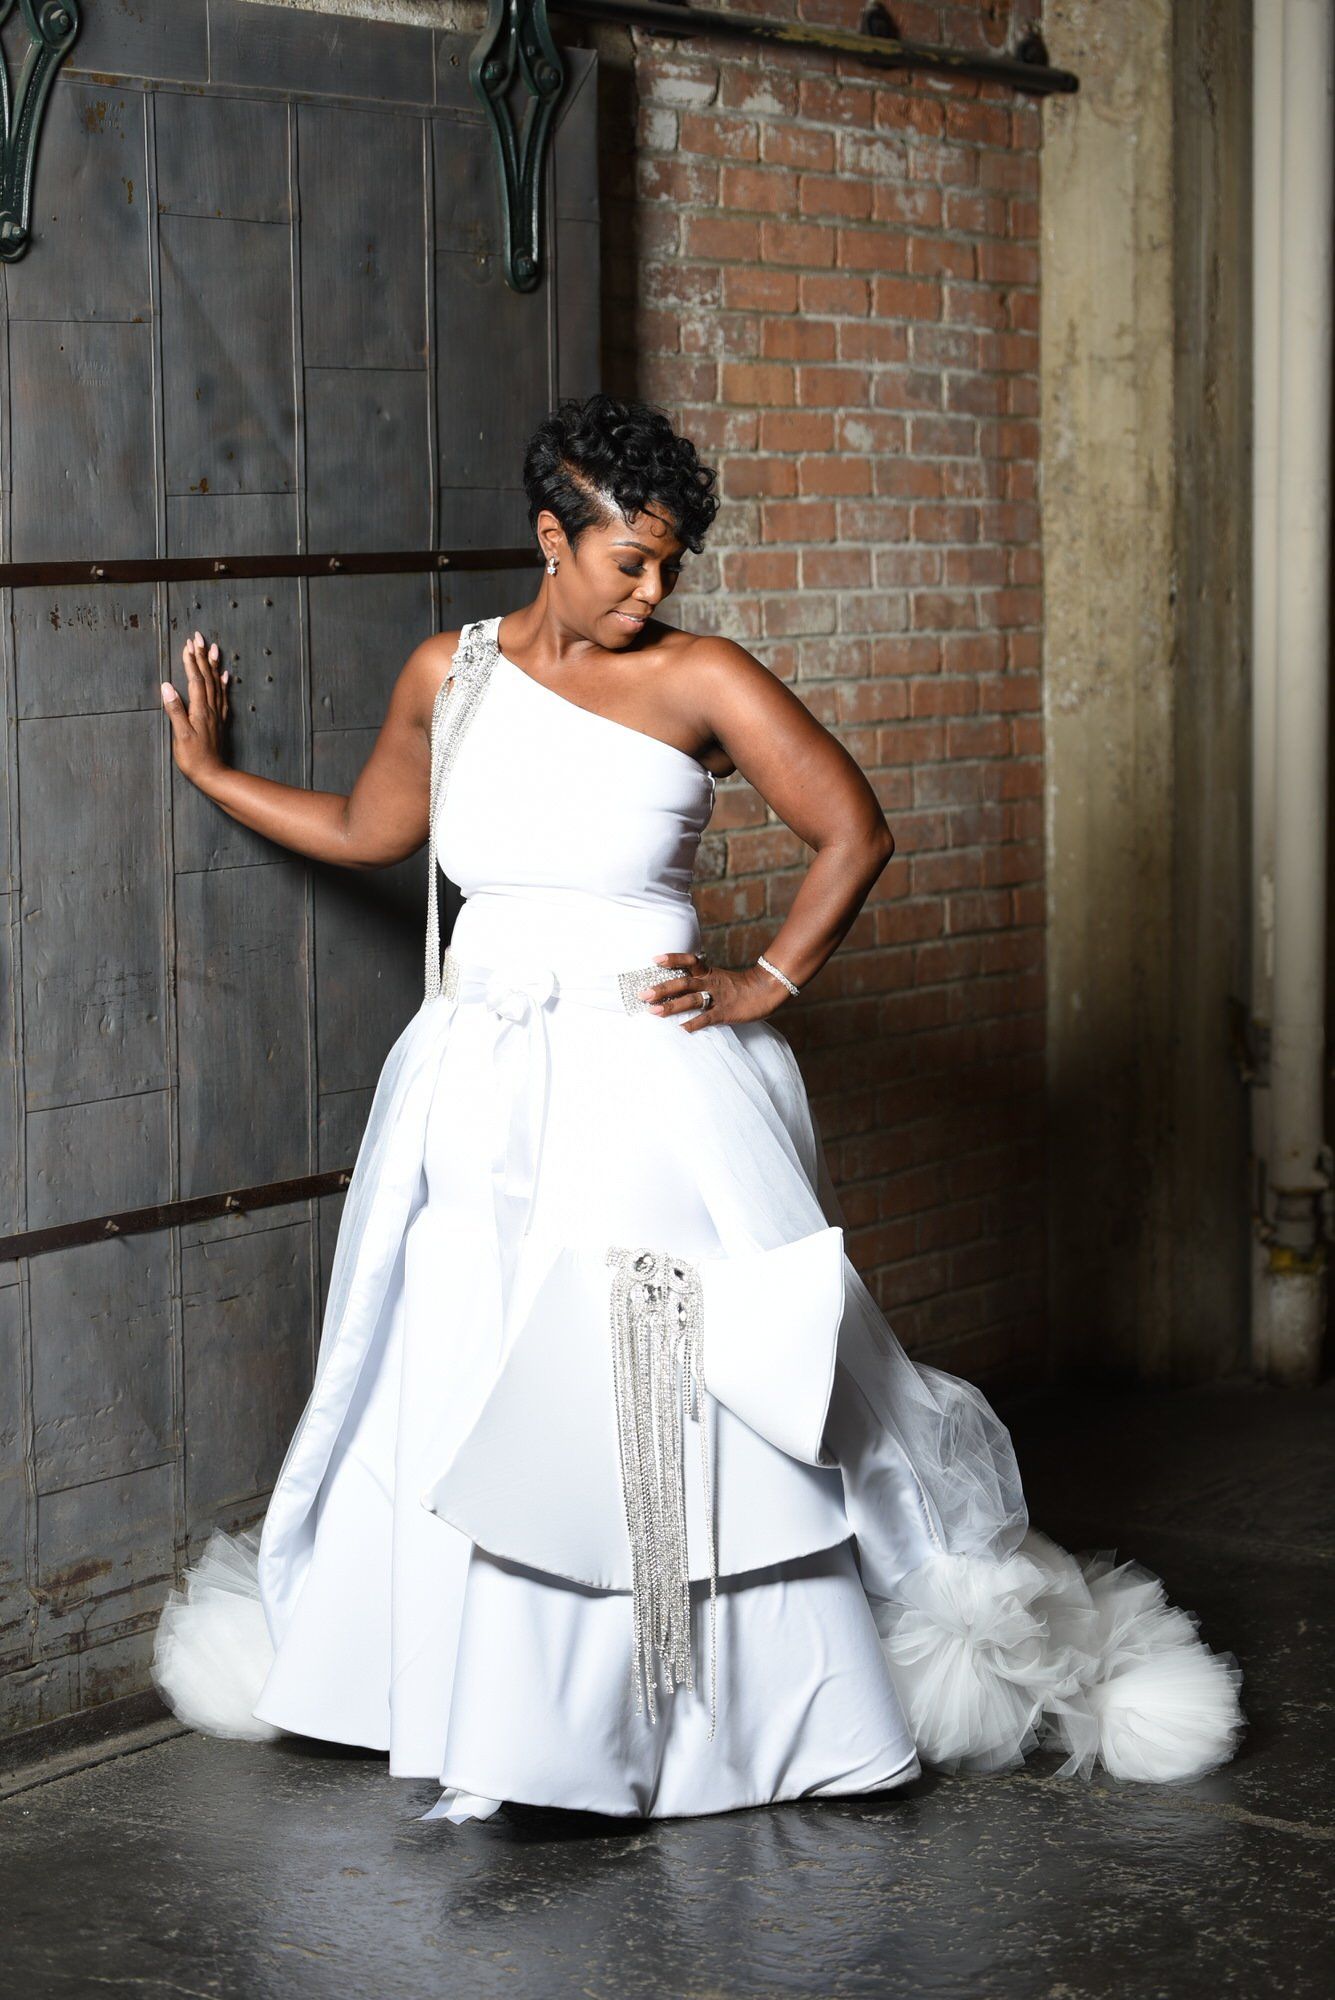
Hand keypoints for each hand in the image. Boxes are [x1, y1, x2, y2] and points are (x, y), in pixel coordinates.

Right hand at [161, 630, 229, 785]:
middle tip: (198, 637)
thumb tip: (167, 686)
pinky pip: (223, 696)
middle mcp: (211, 708)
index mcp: (200, 710)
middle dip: (202, 655)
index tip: (187, 644)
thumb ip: (174, 710)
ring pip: (216, 683)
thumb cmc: (194, 758)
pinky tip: (226, 675)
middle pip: (207, 676)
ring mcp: (217, 714)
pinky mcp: (220, 721)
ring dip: (213, 664)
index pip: (195, 679)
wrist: (213, 775)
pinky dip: (224, 683)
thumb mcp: (180, 735)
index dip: (191, 661)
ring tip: (213, 648)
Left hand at [637, 950, 789, 1032]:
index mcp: (708, 972)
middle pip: (683, 983)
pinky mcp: (725, 1013)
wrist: (766, 990)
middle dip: (662, 988)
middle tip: (643, 994)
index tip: (655, 959)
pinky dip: (693, 1024)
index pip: (689, 961)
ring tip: (654, 1011)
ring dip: (671, 1006)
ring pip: (691, 1000)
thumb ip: (700, 979)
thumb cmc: (739, 986)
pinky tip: (681, 1030)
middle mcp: (710, 983)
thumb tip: (678, 983)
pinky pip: (706, 1018)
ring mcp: (717, 998)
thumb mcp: (718, 977)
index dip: (672, 959)